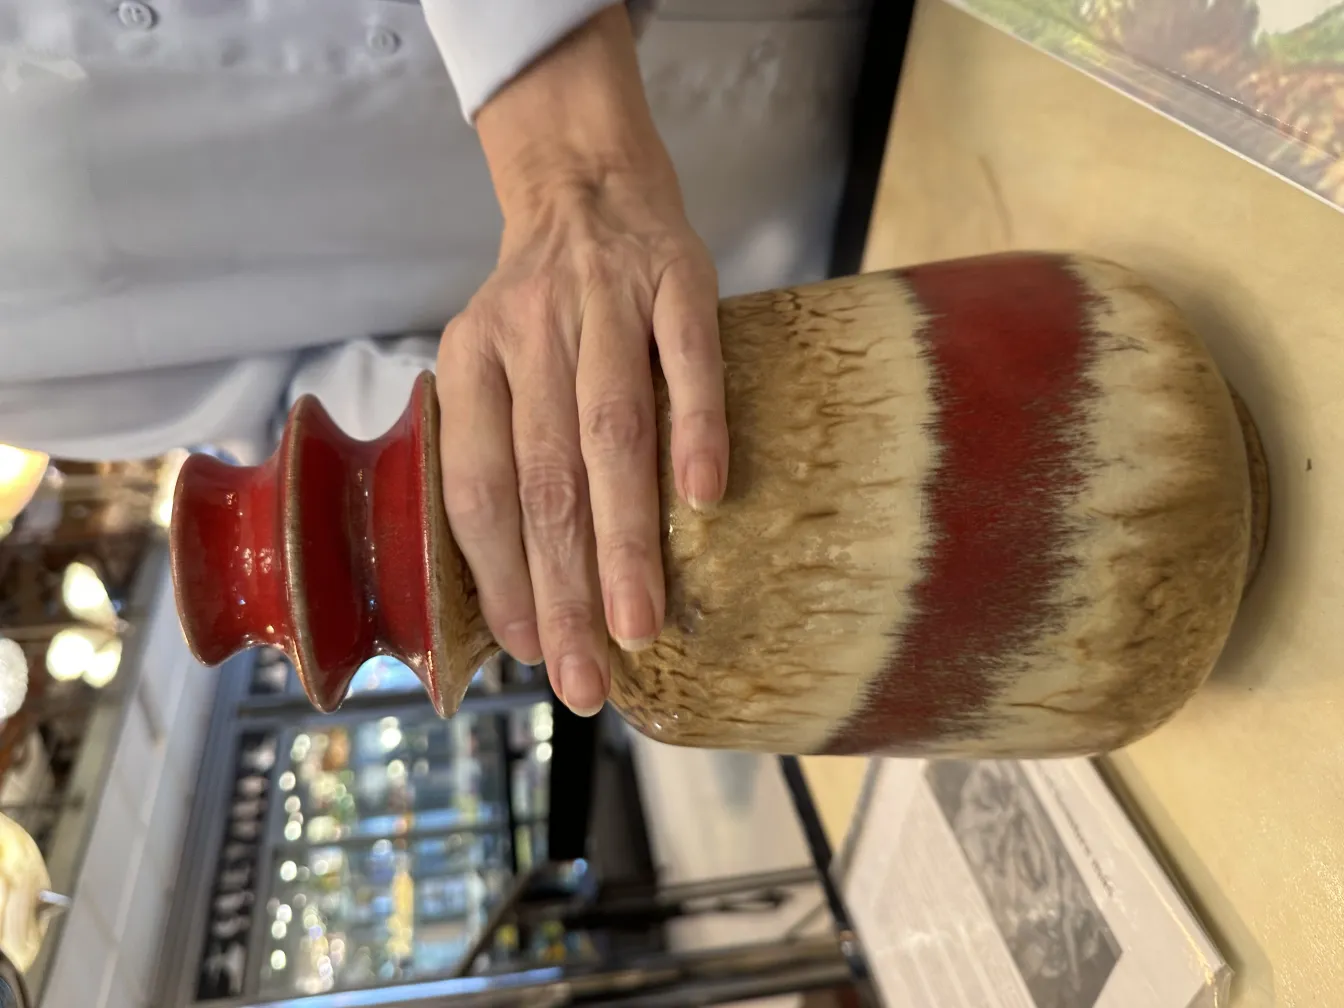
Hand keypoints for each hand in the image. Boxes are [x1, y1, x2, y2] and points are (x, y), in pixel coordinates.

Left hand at [436, 7, 727, 714]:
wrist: (585, 181)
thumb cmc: (541, 306)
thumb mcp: (489, 362)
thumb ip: (500, 452)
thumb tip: (526, 590)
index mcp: (469, 363)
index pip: (476, 488)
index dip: (499, 576)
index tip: (527, 651)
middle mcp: (526, 334)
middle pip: (542, 478)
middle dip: (563, 590)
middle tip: (584, 678)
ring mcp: (603, 303)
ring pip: (610, 431)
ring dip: (623, 536)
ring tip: (638, 625)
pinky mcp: (677, 278)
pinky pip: (688, 357)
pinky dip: (695, 425)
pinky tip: (705, 497)